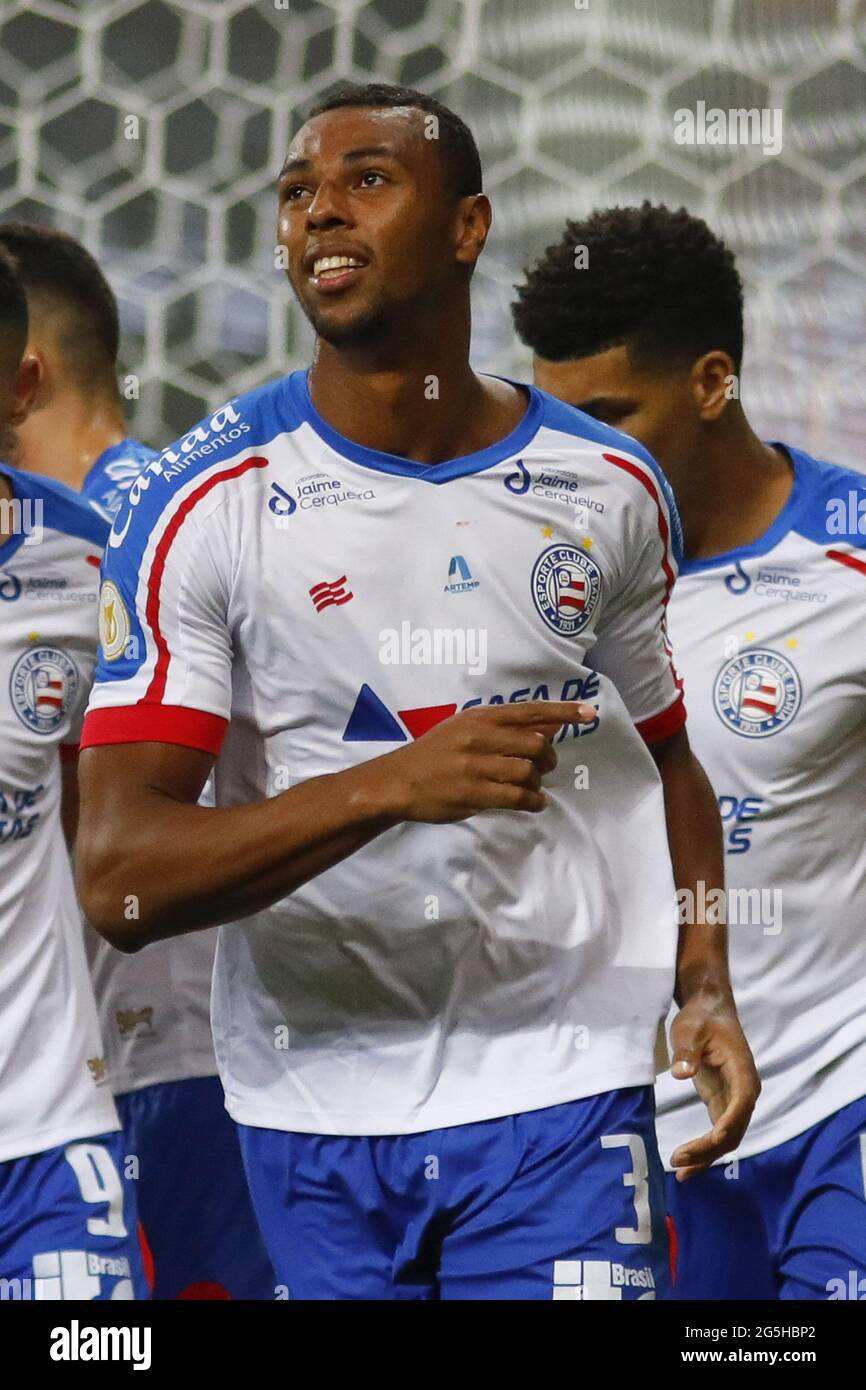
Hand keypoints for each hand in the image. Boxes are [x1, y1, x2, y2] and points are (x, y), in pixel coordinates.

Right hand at [368, 700, 596, 823]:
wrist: (398, 781)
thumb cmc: (436, 753)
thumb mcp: (466, 728)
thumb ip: (504, 727)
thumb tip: (550, 726)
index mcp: (480, 717)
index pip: (530, 711)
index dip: (564, 711)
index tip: (591, 713)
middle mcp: (480, 737)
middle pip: (537, 745)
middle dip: (549, 759)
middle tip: (545, 768)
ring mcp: (476, 766)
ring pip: (528, 773)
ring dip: (538, 783)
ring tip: (531, 788)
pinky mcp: (473, 793)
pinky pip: (517, 798)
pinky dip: (533, 802)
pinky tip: (533, 804)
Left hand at [667, 988, 759, 1180]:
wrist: (709, 1010)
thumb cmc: (701, 1018)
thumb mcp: (690, 1030)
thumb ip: (687, 1052)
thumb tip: (682, 1073)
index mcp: (743, 1071)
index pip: (741, 1103)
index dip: (729, 1123)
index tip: (713, 1139)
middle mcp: (744, 1091)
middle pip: (734, 1129)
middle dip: (710, 1148)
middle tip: (679, 1160)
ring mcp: (734, 1100)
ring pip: (728, 1138)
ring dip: (707, 1157)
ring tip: (681, 1173)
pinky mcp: (721, 1103)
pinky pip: (718, 1134)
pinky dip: (705, 1151)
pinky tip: (687, 1167)